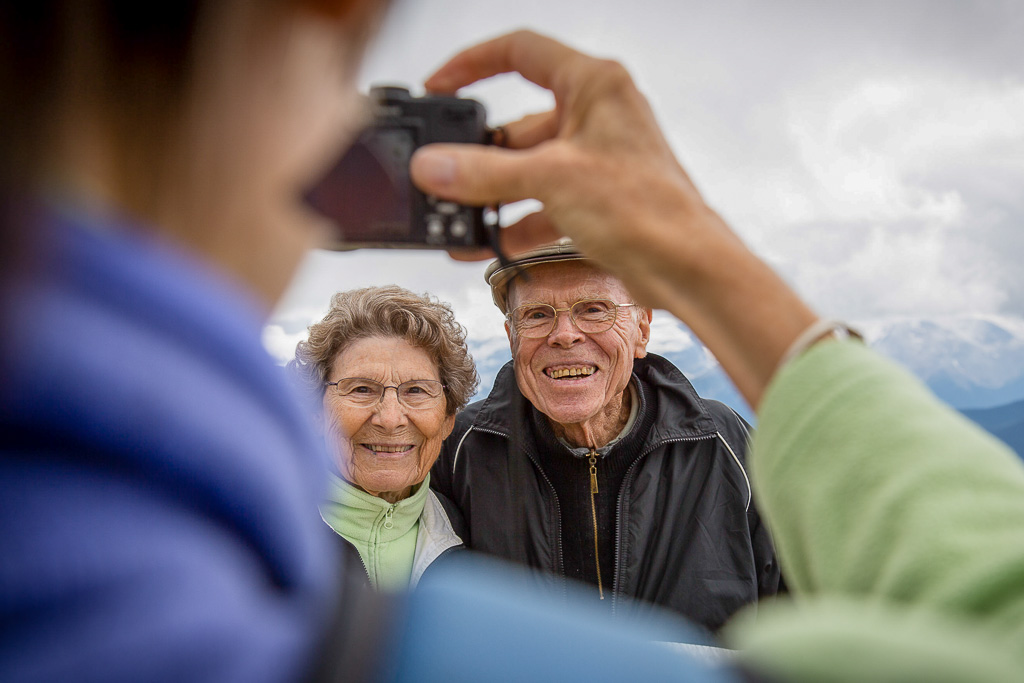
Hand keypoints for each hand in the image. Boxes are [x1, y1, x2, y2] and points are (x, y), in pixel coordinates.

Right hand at [412, 31, 705, 276]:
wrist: (686, 267)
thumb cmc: (647, 208)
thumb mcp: (552, 180)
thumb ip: (486, 173)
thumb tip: (433, 166)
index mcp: (594, 86)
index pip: (521, 52)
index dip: (473, 64)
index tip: (438, 87)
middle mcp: (595, 115)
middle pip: (519, 124)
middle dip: (478, 155)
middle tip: (441, 174)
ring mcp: (594, 159)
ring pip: (527, 169)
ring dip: (491, 196)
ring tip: (454, 219)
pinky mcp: (594, 199)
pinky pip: (541, 203)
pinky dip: (513, 222)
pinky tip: (483, 243)